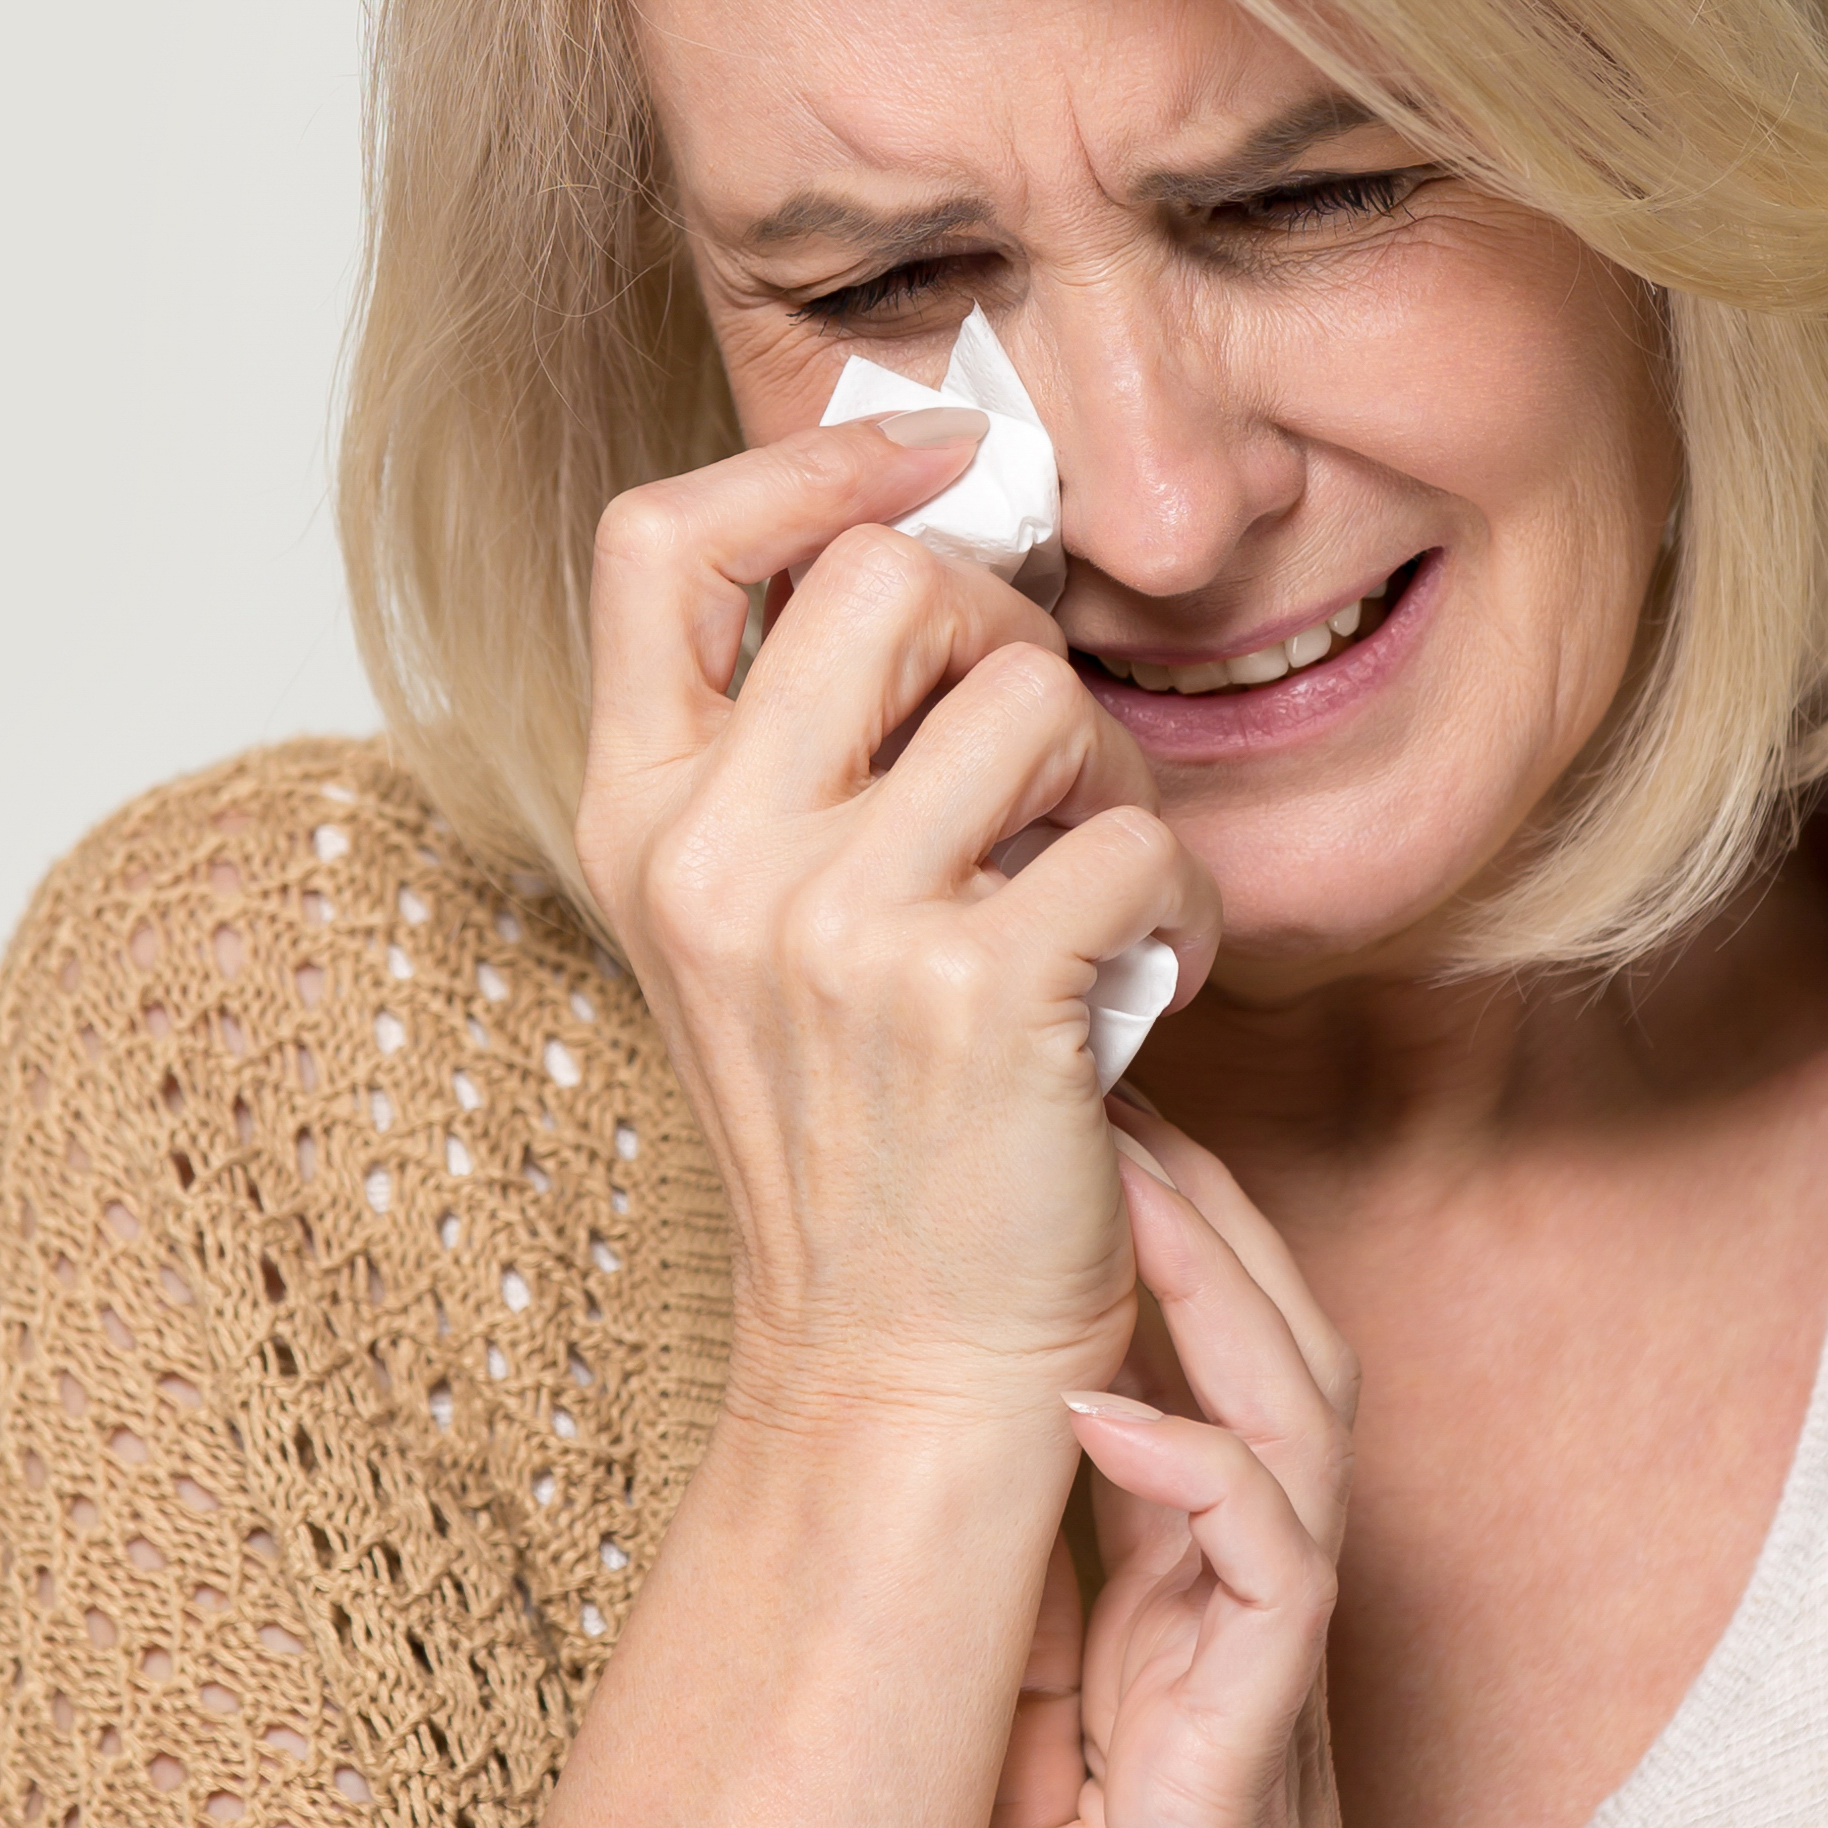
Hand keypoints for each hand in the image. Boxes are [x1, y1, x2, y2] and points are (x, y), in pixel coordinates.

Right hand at [580, 414, 1225, 1435]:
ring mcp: (832, 929)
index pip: (659, 540)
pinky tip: (1155, 982)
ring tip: (1105, 893)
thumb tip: (941, 527)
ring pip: (1037, 696)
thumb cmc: (873, 1129)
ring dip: (1118, 783)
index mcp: (640, 821)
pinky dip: (1187, 904)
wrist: (901, 1367)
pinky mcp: (973, 997)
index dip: (815, 463)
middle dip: (1013, 636)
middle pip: (888, 579)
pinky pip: (1139, 840)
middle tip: (1054, 766)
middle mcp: (711, 861)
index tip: (947, 461)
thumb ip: (806, 745)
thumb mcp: (769, 922)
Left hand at [955, 1102, 1461, 1827]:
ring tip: (1131, 1174)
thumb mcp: (1021, 1818)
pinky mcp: (1253, 1792)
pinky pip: (1264, 1600)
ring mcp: (1262, 1705)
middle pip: (1264, 1368)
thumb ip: (1006, 1680)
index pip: (1188, 1397)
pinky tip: (1128, 1413)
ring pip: (1289, 1440)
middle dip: (1195, 1217)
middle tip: (1109, 1071)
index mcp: (1181, 1643)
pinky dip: (1204, 1486)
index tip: (1061, 1133)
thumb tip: (902, 1553)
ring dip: (1212, 1298)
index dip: (1142, 1265)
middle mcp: (1238, 1645)